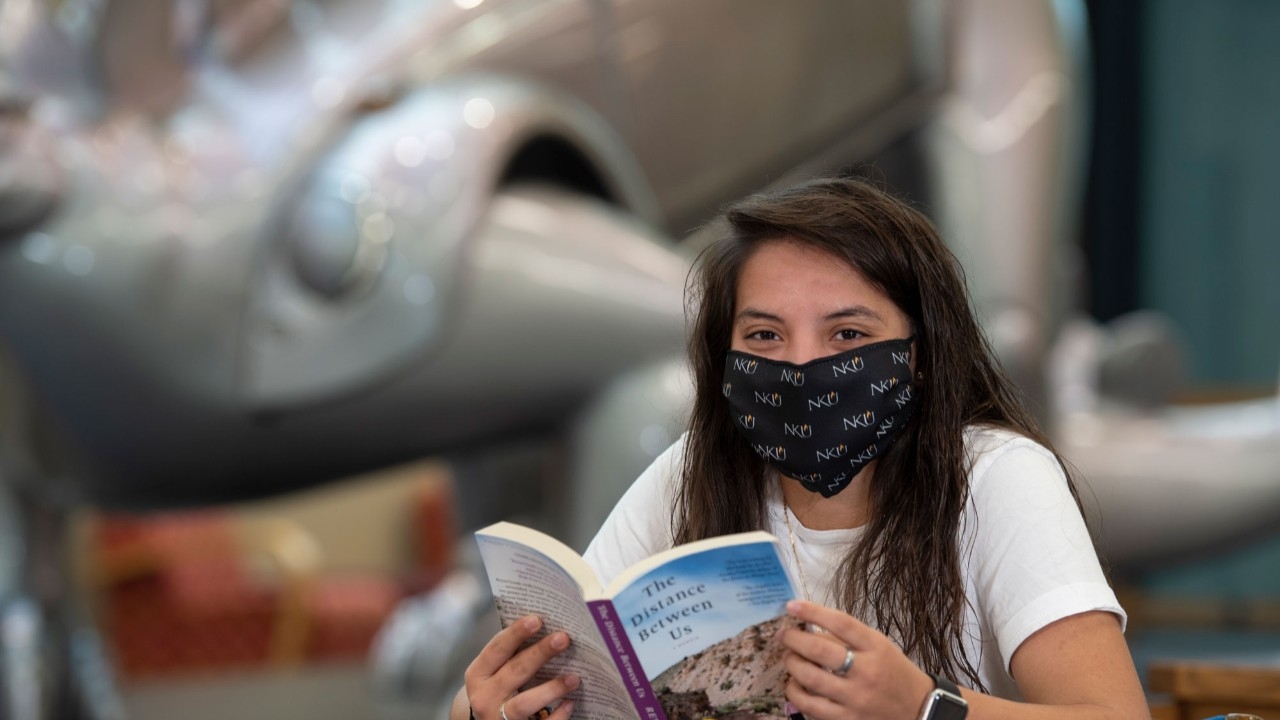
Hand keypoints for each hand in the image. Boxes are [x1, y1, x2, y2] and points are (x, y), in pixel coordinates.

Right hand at [465, 615, 579, 719]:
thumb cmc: (495, 691)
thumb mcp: (492, 673)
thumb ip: (510, 655)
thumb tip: (546, 628)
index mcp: (478, 675)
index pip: (497, 649)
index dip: (516, 634)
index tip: (537, 620)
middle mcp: (484, 697)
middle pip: (515, 671)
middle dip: (540, 653)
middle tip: (563, 638)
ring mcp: (498, 718)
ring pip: (525, 703)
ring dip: (551, 688)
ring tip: (575, 678)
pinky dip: (556, 716)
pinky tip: (570, 704)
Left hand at [778, 600, 934, 719]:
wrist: (918, 709)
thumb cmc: (893, 672)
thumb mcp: (879, 646)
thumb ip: (849, 637)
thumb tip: (810, 627)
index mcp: (876, 647)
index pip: (841, 623)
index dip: (812, 611)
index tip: (792, 606)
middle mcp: (866, 672)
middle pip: (820, 651)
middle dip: (794, 639)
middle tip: (784, 635)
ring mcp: (856, 699)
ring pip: (811, 679)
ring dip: (792, 664)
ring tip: (788, 657)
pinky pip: (811, 706)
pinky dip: (795, 692)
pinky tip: (793, 683)